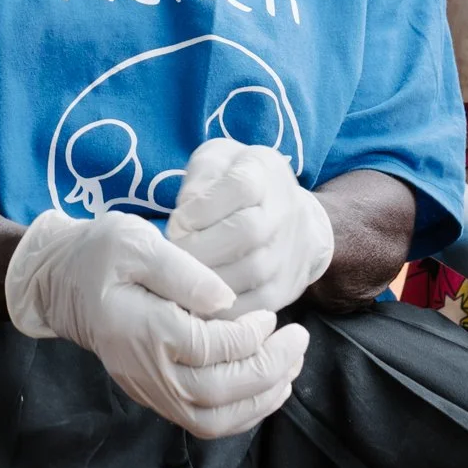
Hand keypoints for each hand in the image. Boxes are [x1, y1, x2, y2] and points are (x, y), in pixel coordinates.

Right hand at [4, 209, 307, 438]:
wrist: (61, 284)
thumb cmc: (100, 254)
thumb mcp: (135, 241)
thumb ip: (181, 270)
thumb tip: (226, 300)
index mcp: (143, 329)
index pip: (210, 348)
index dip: (249, 336)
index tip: (270, 315)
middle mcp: (147, 370)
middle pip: (218, 390)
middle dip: (268, 370)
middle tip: (299, 340)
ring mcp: (149, 389)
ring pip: (213, 417)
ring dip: (260, 398)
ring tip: (291, 366)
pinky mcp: (155, 396)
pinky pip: (203, 422)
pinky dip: (241, 414)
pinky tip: (267, 388)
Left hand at [167, 138, 333, 318]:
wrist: (294, 219)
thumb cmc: (239, 185)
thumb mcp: (218, 161)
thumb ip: (201, 176)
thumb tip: (187, 210)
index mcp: (265, 172)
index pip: (240, 187)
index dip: (204, 207)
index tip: (179, 221)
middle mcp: (284, 211)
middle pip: (247, 232)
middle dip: (201, 247)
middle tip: (174, 255)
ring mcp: (288, 252)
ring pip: (251, 271)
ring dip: (209, 278)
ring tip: (183, 277)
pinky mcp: (285, 288)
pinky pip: (255, 304)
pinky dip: (224, 306)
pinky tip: (199, 300)